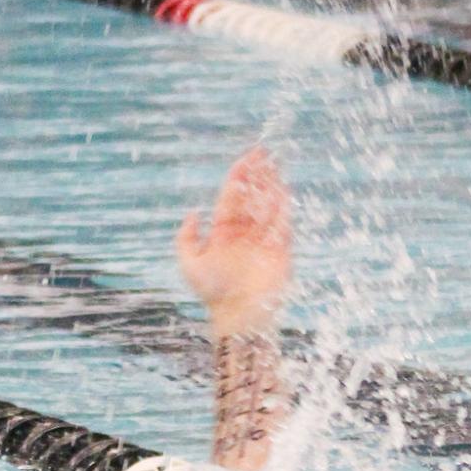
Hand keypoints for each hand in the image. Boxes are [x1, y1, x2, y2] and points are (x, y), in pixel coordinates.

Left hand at [176, 147, 291, 327]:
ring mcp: (264, 241)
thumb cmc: (212, 293)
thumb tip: (193, 213)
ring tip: (276, 164)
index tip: (248, 158)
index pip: (233, 196)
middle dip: (259, 175)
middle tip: (265, 153)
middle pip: (253, 196)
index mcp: (224, 232)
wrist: (238, 316)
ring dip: (273, 185)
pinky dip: (284, 206)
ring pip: (269, 205)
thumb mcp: (189, 264)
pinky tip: (284, 189)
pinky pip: (284, 223)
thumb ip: (185, 238)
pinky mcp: (281, 251)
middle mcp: (245, 233)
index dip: (240, 176)